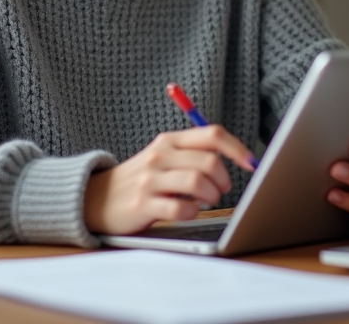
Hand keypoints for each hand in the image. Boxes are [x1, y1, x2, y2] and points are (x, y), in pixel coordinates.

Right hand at [84, 125, 255, 234]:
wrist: (97, 198)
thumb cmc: (142, 179)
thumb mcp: (164, 157)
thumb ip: (194, 152)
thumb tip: (239, 158)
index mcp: (169, 140)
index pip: (212, 134)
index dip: (237, 149)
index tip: (251, 164)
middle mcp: (160, 155)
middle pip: (209, 161)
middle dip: (225, 180)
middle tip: (221, 190)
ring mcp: (150, 179)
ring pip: (197, 182)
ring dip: (211, 196)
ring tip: (207, 201)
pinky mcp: (143, 204)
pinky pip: (180, 208)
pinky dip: (191, 212)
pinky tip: (187, 211)